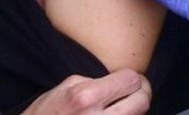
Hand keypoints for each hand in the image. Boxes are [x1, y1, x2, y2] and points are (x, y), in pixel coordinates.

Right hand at [21, 70, 150, 113]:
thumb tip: (119, 83)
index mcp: (87, 97)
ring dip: (135, 111)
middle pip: (141, 102)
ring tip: (124, 105)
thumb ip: (96, 82)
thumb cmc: (46, 113)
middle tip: (137, 91)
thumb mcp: (67, 87)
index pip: (130, 81)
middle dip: (142, 93)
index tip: (132, 79)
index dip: (135, 78)